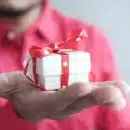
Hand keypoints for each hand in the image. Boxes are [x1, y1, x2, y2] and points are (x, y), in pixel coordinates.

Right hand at [0, 72, 128, 121]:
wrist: (31, 94)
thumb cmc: (22, 88)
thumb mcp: (10, 85)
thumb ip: (2, 85)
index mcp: (43, 104)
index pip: (57, 100)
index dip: (69, 94)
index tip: (83, 86)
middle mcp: (60, 105)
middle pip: (80, 102)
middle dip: (97, 97)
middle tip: (116, 95)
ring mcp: (72, 100)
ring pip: (90, 98)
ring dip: (107, 94)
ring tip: (123, 90)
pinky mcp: (78, 93)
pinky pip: (93, 92)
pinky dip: (106, 89)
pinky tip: (120, 87)